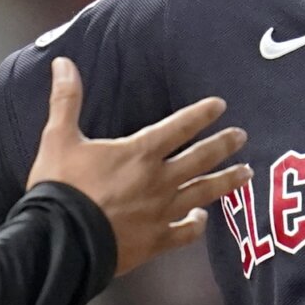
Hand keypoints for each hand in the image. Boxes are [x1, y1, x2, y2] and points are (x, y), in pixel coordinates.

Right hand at [25, 58, 250, 275]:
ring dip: (227, 181)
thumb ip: (66, 100)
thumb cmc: (60, 188)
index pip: (178, 127)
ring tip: (246, 173)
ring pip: (204, 193)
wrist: (61, 240)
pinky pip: (186, 232)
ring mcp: (161, 212)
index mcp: (139, 153)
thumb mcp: (58, 138)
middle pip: (201, 158)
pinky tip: (202, 219)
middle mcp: (158, 180)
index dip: (201, 114)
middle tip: (242, 136)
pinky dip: (197, 225)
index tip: (220, 105)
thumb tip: (63, 63)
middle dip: (224, 144)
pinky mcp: (156, 241)